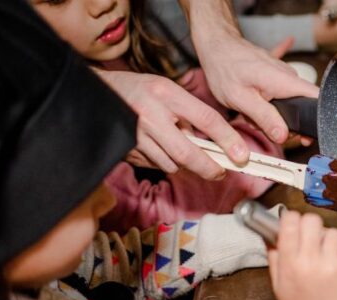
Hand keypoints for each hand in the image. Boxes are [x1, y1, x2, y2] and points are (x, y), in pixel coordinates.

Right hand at [94, 69, 247, 179]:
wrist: (94, 92)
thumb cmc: (137, 90)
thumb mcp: (166, 90)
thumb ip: (189, 113)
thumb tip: (212, 142)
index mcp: (166, 94)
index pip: (207, 119)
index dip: (228, 139)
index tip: (241, 155)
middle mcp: (151, 115)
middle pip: (188, 153)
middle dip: (209, 168)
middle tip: (221, 172)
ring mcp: (136, 135)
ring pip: (171, 164)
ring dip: (183, 164)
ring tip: (181, 150)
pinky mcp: (126, 150)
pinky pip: (154, 165)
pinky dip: (164, 162)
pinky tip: (158, 148)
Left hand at [190, 21, 319, 143]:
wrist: (218, 47)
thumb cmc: (225, 67)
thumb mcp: (241, 98)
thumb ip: (264, 118)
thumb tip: (283, 135)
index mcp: (285, 81)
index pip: (317, 100)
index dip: (316, 120)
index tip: (305, 135)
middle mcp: (290, 77)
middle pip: (301, 109)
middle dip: (284, 123)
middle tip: (263, 126)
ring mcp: (284, 77)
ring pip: (288, 106)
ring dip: (272, 116)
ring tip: (252, 112)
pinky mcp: (278, 78)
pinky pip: (280, 98)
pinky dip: (268, 106)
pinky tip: (254, 105)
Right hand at [268, 212, 336, 299]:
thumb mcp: (279, 285)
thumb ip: (275, 259)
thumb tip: (271, 236)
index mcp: (289, 262)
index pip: (290, 222)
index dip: (293, 219)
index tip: (295, 225)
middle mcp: (309, 259)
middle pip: (312, 220)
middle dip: (312, 225)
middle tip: (313, 236)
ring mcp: (331, 263)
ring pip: (332, 232)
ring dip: (330, 238)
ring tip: (329, 251)